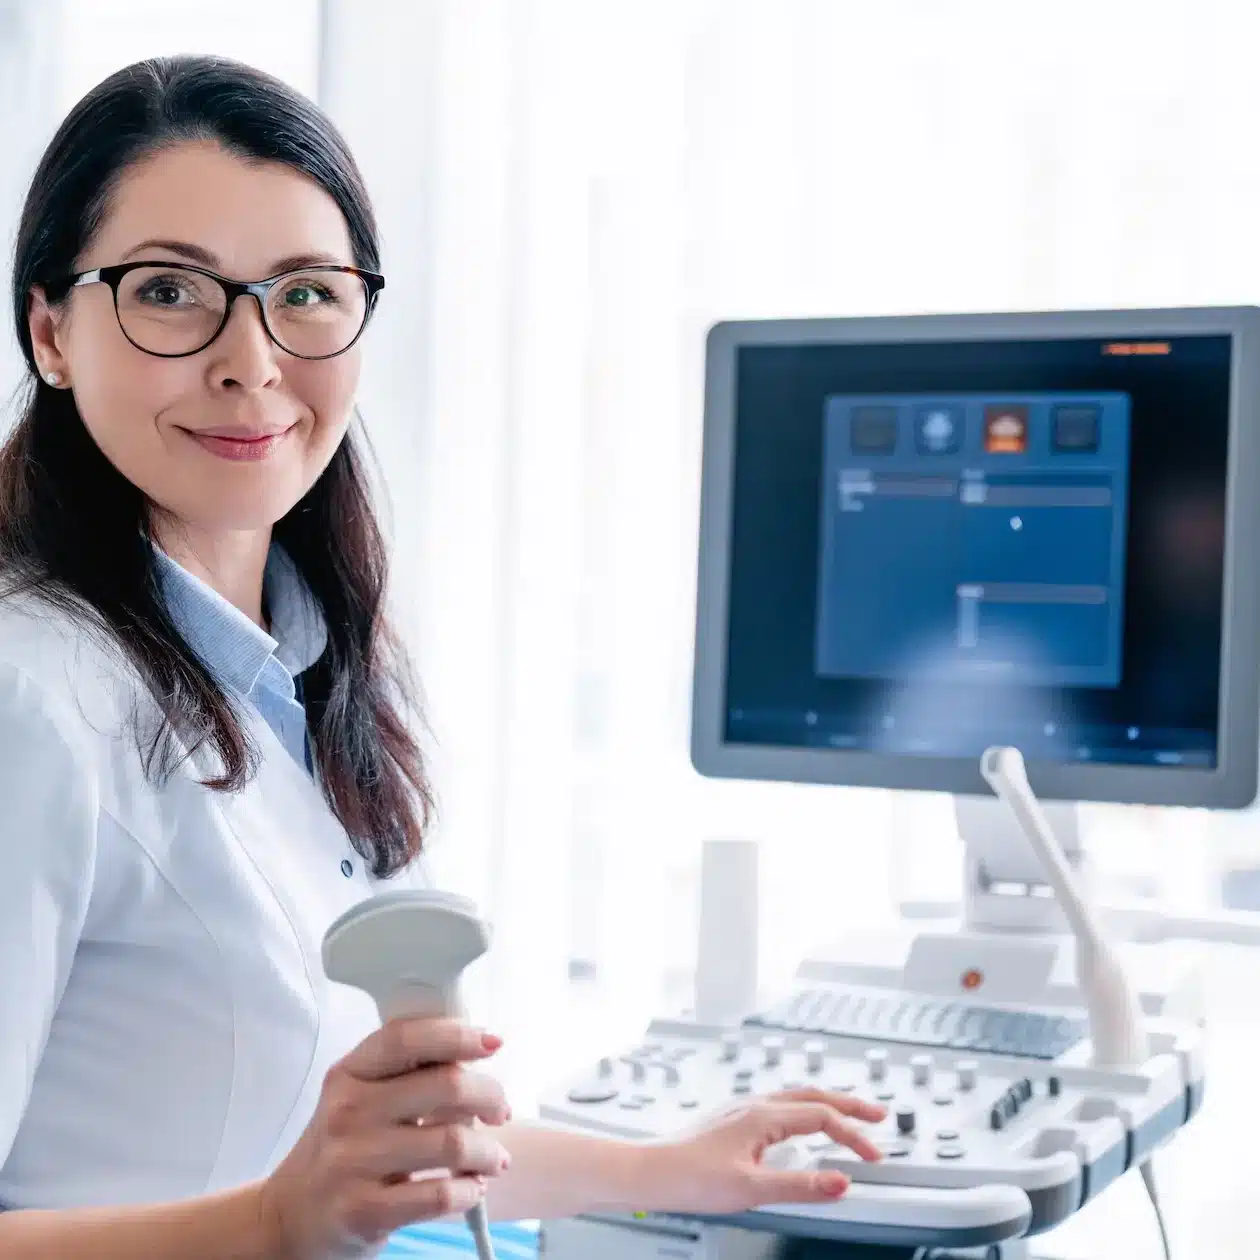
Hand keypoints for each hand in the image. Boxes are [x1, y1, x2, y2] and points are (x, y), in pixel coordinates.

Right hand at [259, 1017, 511, 1259]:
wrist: (290, 1216)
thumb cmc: (342, 1147)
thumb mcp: (359, 1097)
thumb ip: (406, 1073)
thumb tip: (476, 1054)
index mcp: (349, 1073)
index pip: (408, 1037)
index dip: (457, 1034)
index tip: (492, 1042)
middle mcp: (347, 1111)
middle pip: (446, 1084)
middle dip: (490, 1096)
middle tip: (501, 1111)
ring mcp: (352, 1162)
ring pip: (452, 1142)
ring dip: (488, 1151)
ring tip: (494, 1159)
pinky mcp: (362, 1211)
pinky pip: (439, 1195)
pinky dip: (469, 1190)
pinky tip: (471, 1187)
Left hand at [643, 1087, 886, 1214]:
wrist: (651, 1171)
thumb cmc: (691, 1178)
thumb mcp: (751, 1189)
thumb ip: (800, 1185)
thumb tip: (839, 1180)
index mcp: (762, 1116)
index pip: (821, 1117)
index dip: (852, 1135)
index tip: (872, 1156)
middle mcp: (754, 1104)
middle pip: (812, 1095)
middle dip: (848, 1104)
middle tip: (878, 1114)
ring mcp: (742, 1108)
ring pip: (795, 1096)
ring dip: (826, 1103)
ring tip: (848, 1114)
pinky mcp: (733, 1118)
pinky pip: (780, 1104)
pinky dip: (804, 1108)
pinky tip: (800, 1123)